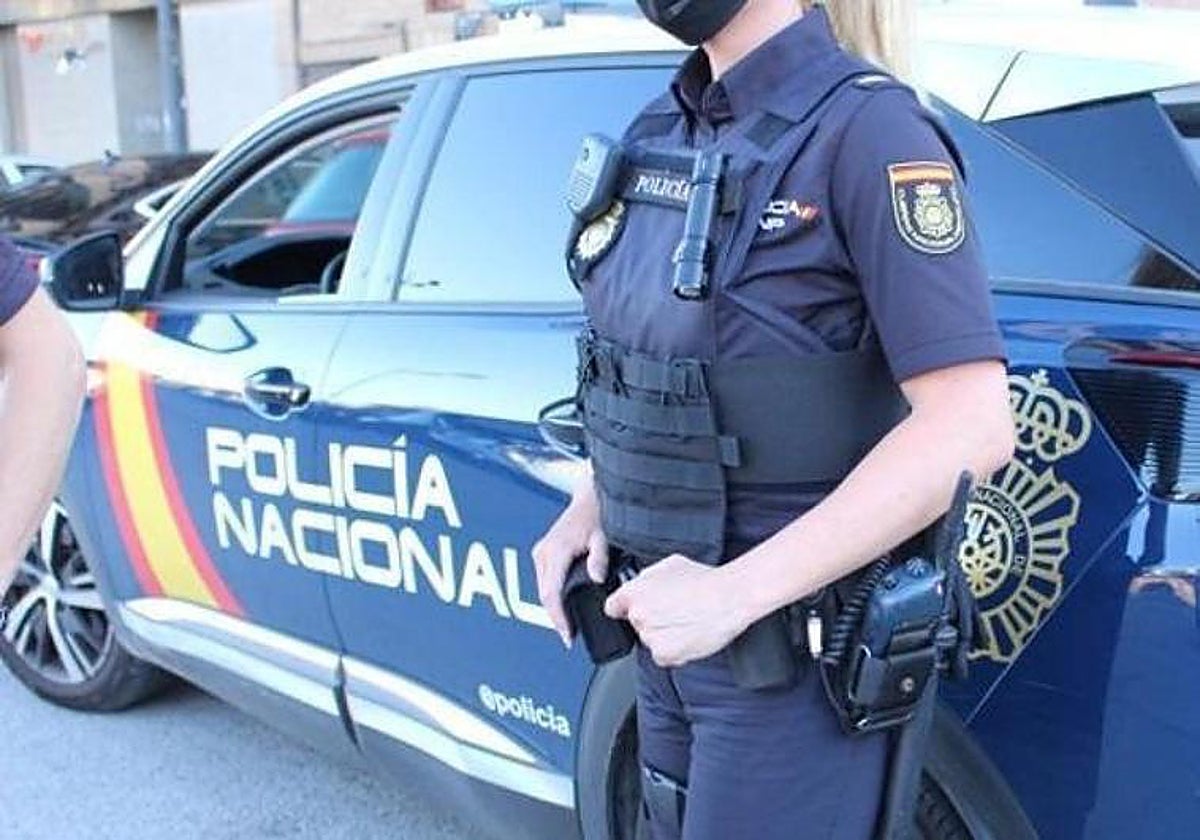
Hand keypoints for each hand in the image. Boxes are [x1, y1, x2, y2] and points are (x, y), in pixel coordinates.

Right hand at [532, 484, 607, 647]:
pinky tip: (563, 607)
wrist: (589, 496)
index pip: (551, 593)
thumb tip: (597, 578)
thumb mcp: (603, 536)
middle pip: (544, 595)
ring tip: (568, 627)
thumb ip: (599, 557)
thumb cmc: (597, 514)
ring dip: (552, 608)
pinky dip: (551, 596)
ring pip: (542, 589)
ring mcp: (541, 552)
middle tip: (570, 637)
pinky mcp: (543, 553)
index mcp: (556, 551)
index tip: (568, 635)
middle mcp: (543, 552)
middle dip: (555, 618)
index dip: (558, 618)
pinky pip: (544, 581)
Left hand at [604, 554, 748, 667]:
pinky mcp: (665, 653)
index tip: (632, 609)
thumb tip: (643, 583)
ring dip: (663, 636)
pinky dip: (673, 651)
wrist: (728, 598)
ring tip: (685, 623)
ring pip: (650, 640)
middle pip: (636, 623)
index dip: (624, 608)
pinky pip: (663, 656)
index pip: (613, 607)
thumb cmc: (704, 579)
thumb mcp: (670, 564)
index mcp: (634, 591)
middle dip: (650, 619)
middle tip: (673, 612)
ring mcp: (650, 636)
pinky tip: (688, 636)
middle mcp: (638, 614)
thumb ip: (648, 576)